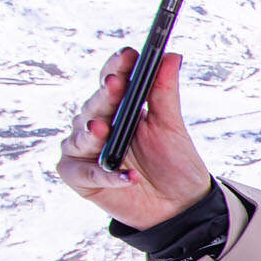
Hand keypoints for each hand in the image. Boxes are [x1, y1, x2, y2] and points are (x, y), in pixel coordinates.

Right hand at [57, 48, 212, 229]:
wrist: (179, 205)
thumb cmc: (173, 163)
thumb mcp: (171, 127)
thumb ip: (164, 92)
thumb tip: (170, 55)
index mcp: (117, 107)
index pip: (111, 80)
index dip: (117, 67)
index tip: (129, 55)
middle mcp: (95, 124)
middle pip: (94, 105)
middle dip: (105, 96)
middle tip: (116, 84)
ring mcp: (84, 151)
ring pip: (80, 137)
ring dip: (92, 133)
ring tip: (104, 128)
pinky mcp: (81, 178)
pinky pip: (87, 173)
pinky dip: (106, 174)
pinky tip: (128, 176)